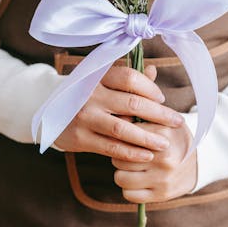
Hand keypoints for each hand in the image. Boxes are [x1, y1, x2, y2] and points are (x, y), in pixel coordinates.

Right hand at [54, 64, 184, 162]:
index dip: (149, 88)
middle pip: (132, 104)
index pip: (129, 78)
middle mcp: (90, 95)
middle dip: (159, 115)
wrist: (50, 113)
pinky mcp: (80, 138)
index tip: (162, 99)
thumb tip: (153, 71)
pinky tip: (147, 155)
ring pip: (123, 129)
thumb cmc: (85, 95)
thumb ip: (127, 79)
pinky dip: (131, 153)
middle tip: (177, 122)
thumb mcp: (101, 82)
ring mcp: (85, 117)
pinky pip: (111, 147)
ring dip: (148, 138)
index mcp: (97, 76)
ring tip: (165, 144)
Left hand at [112, 118, 197, 202]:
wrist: (203, 161)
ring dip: (123, 174)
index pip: (124, 136)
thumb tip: (117, 116)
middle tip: (128, 155)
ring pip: (121, 178)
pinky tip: (137, 182)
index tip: (125, 139)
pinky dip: (129, 189)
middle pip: (119, 158)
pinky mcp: (162, 195)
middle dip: (120, 156)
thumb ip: (142, 116)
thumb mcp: (164, 122)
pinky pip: (129, 195)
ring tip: (132, 169)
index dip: (121, 138)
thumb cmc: (175, 138)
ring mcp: (163, 178)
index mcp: (163, 135)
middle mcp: (164, 158)